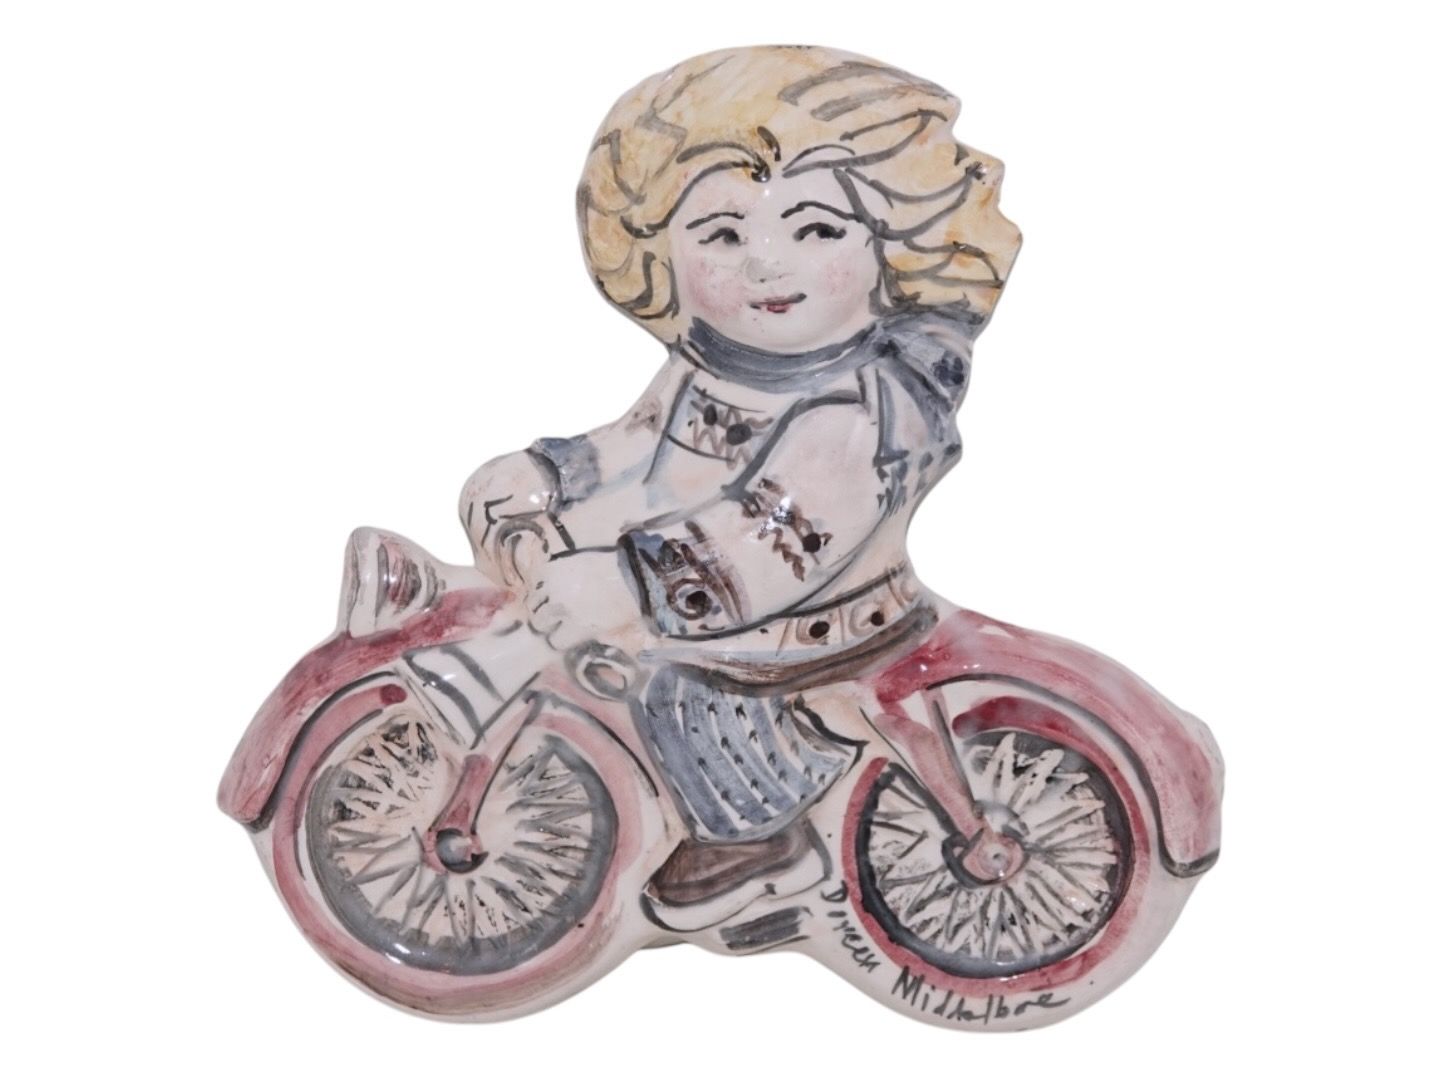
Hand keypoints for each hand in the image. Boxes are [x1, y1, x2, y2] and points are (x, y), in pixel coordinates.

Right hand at [523, 549, 645, 652]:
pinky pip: (537, 581)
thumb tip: (567, 637)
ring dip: (541, 605)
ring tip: (551, 603)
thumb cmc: (627, 602)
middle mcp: (561, 608)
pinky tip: (551, 587)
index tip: (562, 636)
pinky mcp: (554, 566)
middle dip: (547, 624)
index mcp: (577, 628)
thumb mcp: (608, 628)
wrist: (633, 569)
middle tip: (554, 620)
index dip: (559, 639)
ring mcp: (555, 586)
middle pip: (540, 622)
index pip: (555, 642)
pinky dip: (542, 586)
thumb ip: (583, 635)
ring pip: (533, 602)